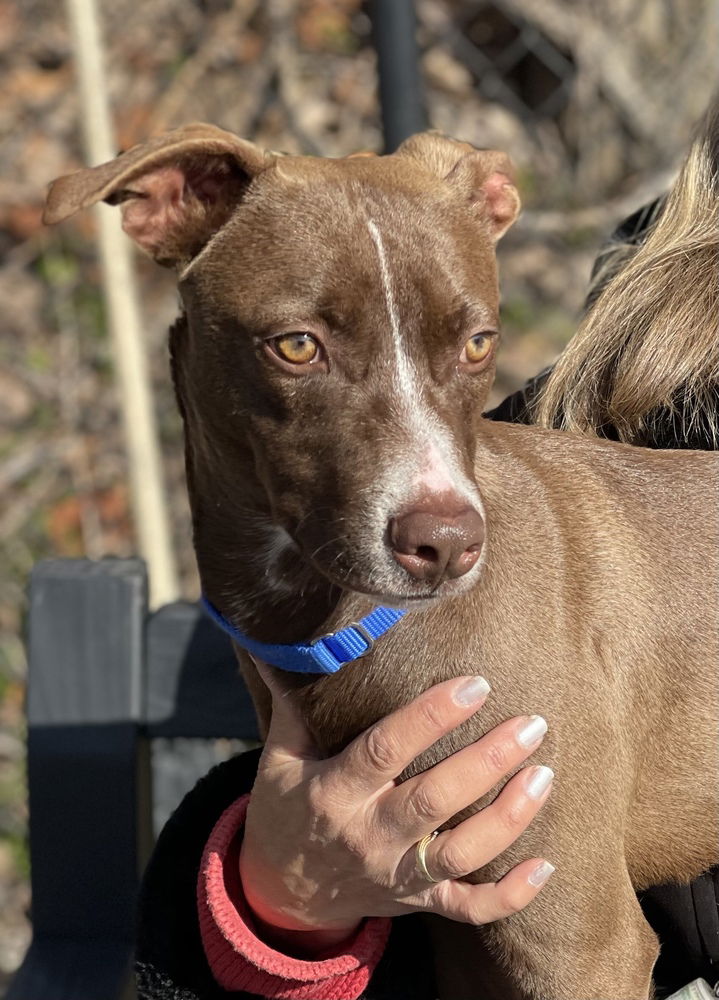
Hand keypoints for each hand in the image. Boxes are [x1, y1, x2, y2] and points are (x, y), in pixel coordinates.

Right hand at [239, 667, 553, 953]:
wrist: (282, 893)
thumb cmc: (286, 808)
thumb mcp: (279, 757)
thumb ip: (296, 705)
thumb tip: (300, 642)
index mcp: (333, 792)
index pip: (385, 750)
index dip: (430, 718)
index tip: (474, 686)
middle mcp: (368, 836)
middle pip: (433, 800)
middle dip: (486, 762)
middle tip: (531, 725)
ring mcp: (397, 874)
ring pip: (460, 853)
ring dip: (508, 818)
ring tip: (544, 774)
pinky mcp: (418, 901)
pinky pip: (469, 909)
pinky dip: (509, 895)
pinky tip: (545, 866)